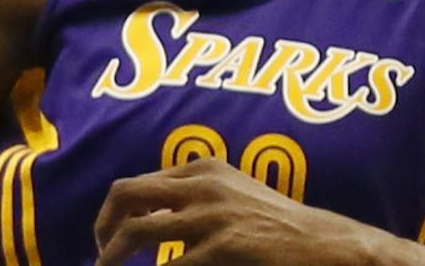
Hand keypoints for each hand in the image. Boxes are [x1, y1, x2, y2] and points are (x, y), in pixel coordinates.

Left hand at [97, 158, 413, 265]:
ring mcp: (211, 214)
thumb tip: (153, 217)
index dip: (113, 212)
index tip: (107, 235)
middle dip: (103, 226)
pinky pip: (172, 265)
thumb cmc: (280, 227)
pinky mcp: (225, 245)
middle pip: (127, 197)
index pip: (137, 184)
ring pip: (138, 231)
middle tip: (98, 254)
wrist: (327, 245)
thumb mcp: (235, 196)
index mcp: (202, 169)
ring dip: (114, 254)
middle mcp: (201, 184)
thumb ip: (197, 198)